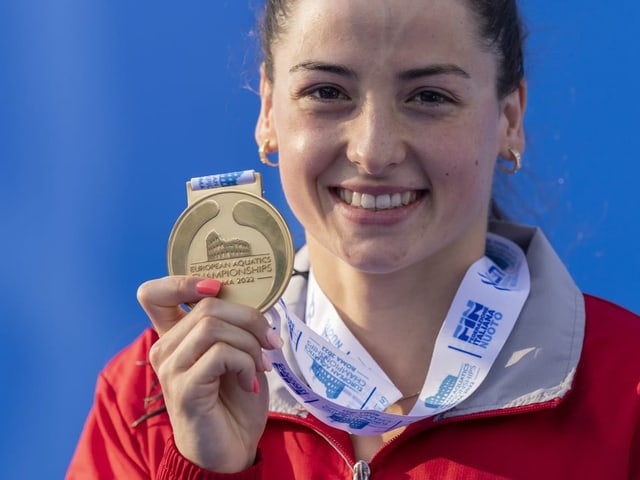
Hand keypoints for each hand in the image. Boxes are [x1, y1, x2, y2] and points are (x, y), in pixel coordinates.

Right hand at [137, 276, 281, 472]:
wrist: (234, 446)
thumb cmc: (235, 397)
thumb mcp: (236, 351)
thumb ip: (233, 325)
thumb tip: (256, 298)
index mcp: (175, 336)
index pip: (154, 293)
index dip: (182, 281)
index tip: (217, 288)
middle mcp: (165, 349)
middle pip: (206, 305)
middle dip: (250, 318)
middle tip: (270, 341)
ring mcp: (171, 369)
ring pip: (214, 326)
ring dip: (250, 343)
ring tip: (261, 365)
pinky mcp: (185, 388)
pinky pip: (221, 354)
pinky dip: (245, 363)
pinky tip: (249, 382)